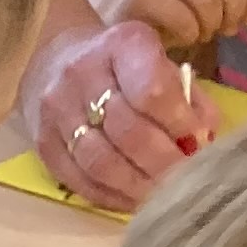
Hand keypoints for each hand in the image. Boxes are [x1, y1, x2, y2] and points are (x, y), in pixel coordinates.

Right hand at [18, 18, 210, 212]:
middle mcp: (82, 74)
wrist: (53, 61)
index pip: (152, 91)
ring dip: (136, 185)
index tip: (198, 144)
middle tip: (185, 181)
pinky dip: (110, 196)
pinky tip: (133, 201)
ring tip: (162, 198)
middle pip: (126, 131)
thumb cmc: (122, 66)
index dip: (179, 124)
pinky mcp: (42, 144)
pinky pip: (78, 180)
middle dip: (161, 162)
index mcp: (122, 45)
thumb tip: (204, 141)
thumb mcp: (159, 63)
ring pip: (100, 162)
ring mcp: (57, 111)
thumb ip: (188, 98)